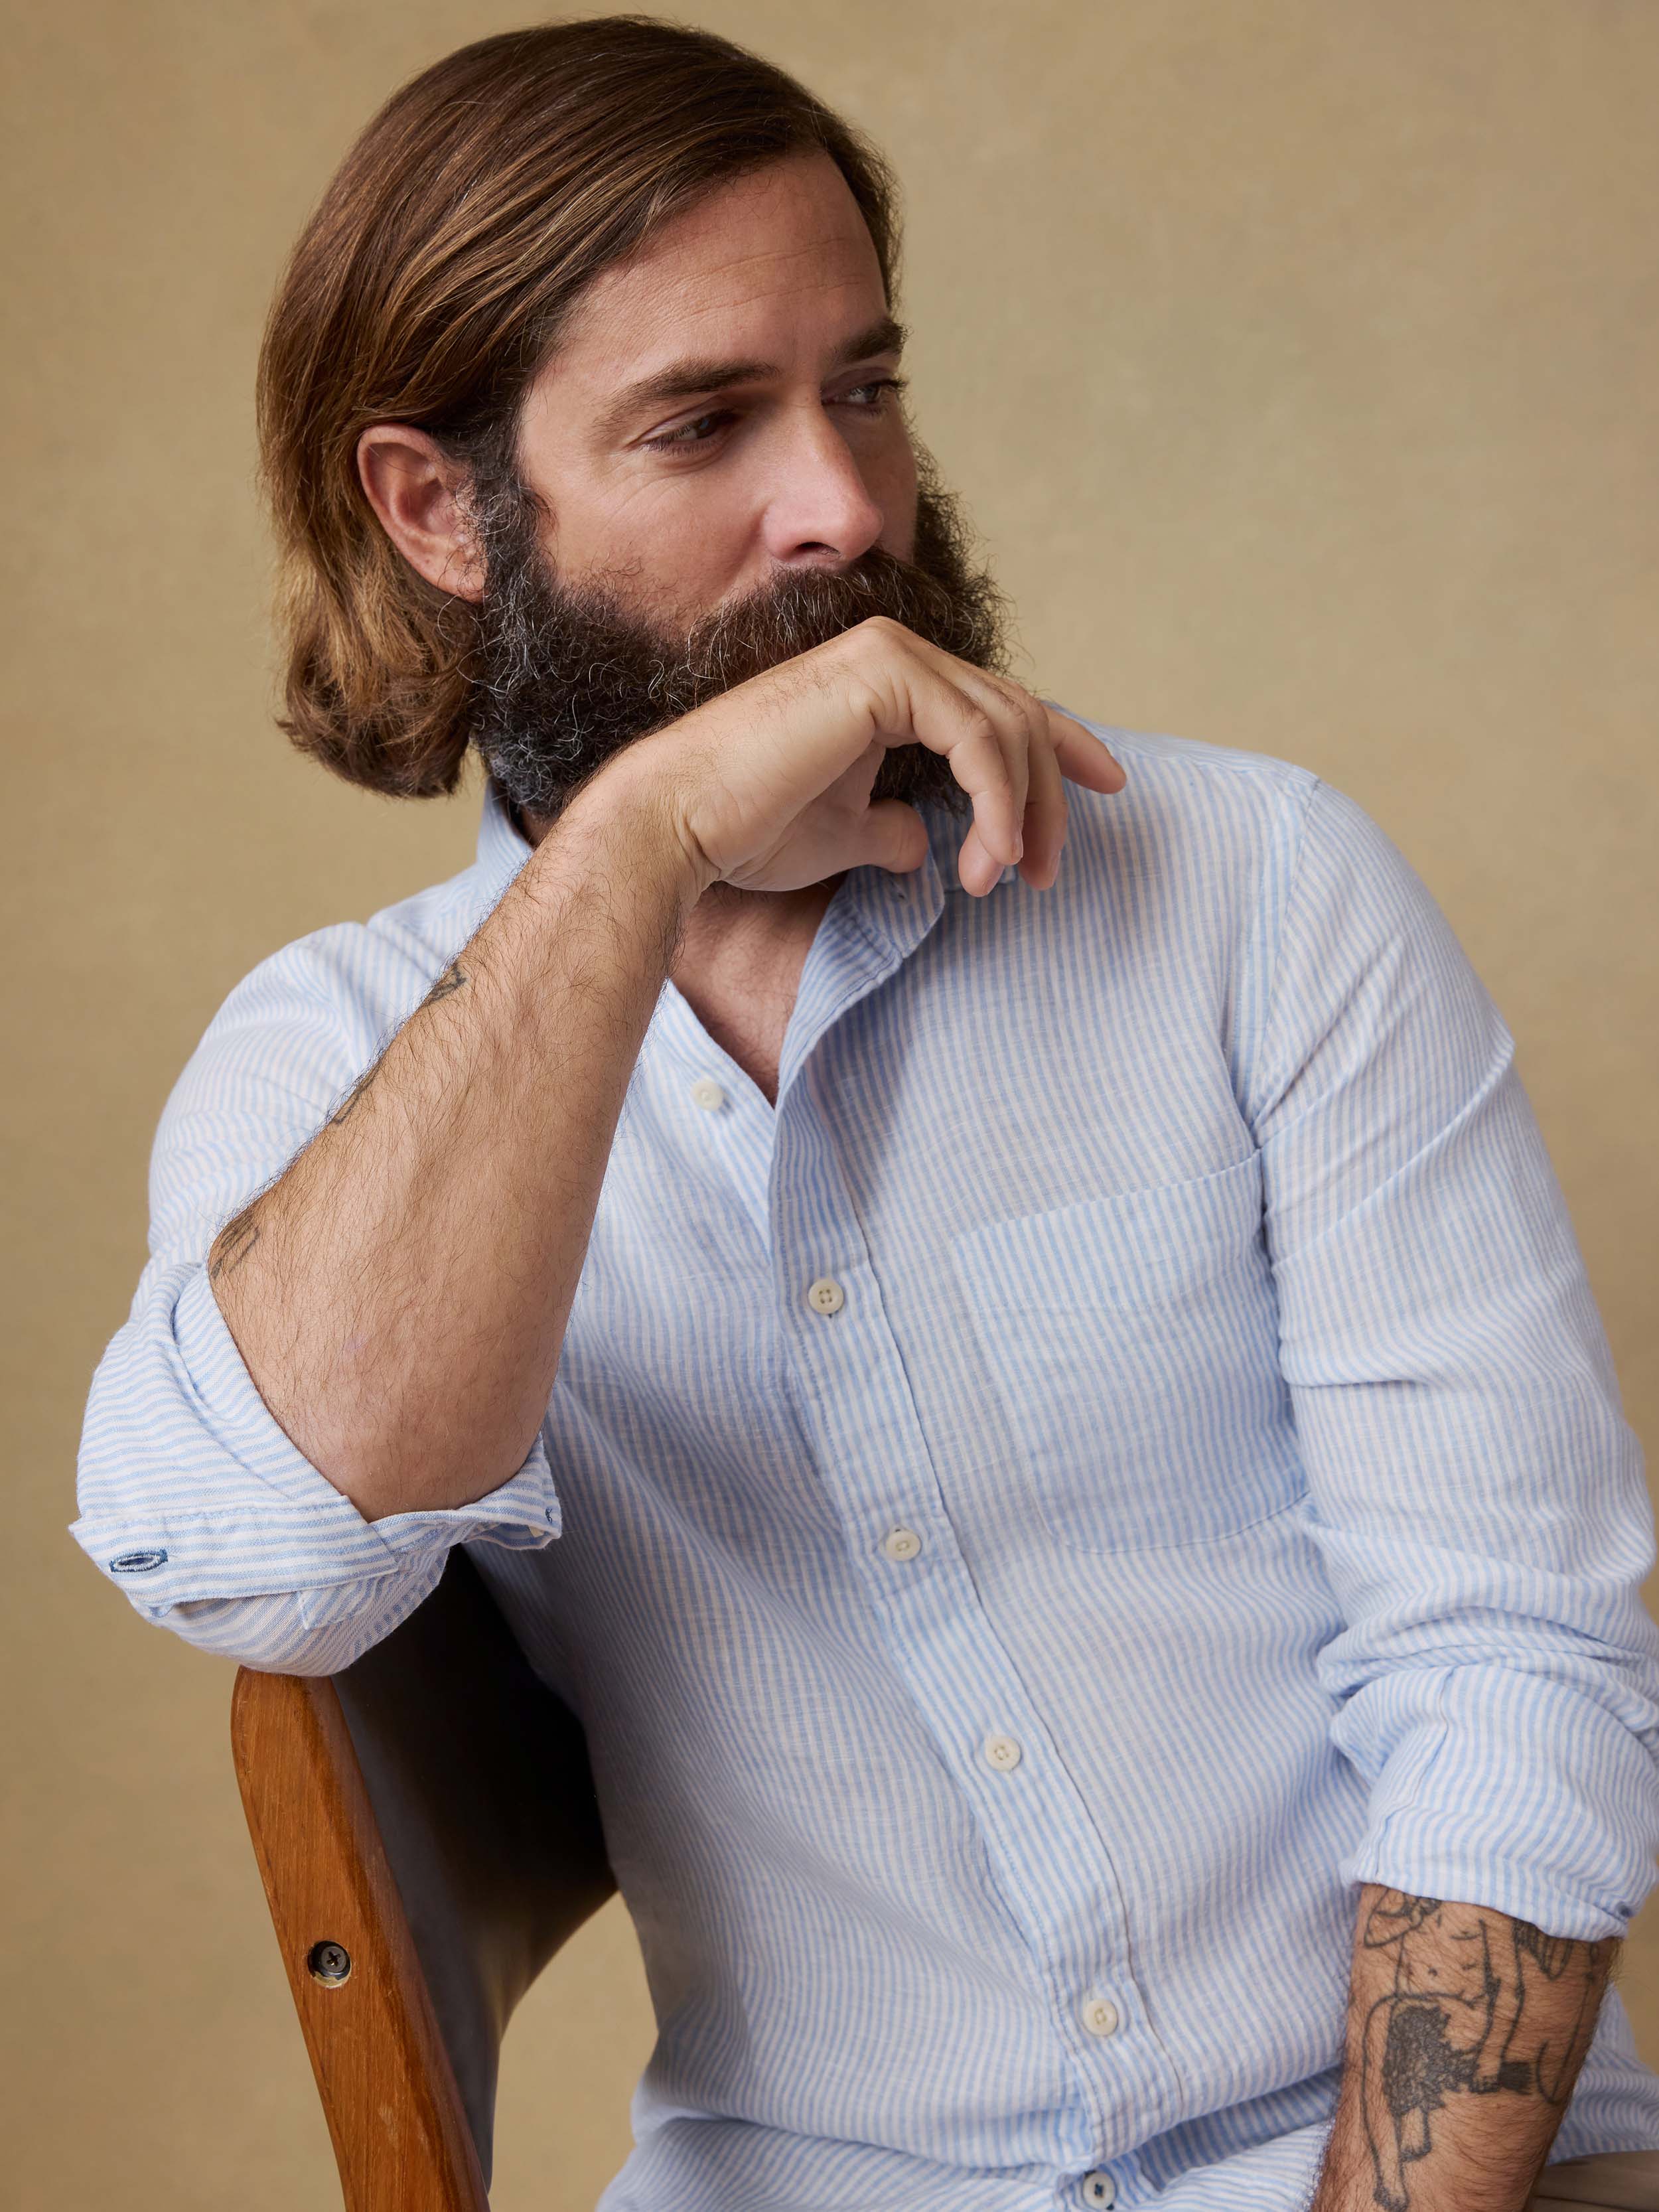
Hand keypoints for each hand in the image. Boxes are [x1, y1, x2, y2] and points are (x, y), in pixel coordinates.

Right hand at [608, 615, 1124, 898]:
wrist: (679, 824)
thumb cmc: (745, 830)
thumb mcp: (841, 834)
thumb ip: (888, 828)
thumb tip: (921, 845)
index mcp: (886, 681)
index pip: (999, 705)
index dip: (1062, 744)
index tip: (1109, 786)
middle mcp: (893, 653)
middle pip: (1016, 716)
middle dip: (1050, 795)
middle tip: (1050, 872)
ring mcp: (889, 656)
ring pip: (1007, 727)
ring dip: (1023, 810)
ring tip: (1010, 879)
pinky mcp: (883, 677)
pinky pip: (977, 740)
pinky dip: (998, 800)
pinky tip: (991, 856)